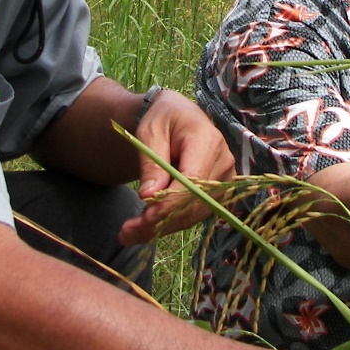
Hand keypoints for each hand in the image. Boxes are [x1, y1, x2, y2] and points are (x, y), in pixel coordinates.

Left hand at [118, 90, 234, 244]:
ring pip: (194, 214)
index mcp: (208, 142)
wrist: (177, 116)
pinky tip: (145, 227)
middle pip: (194, 203)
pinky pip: (193, 213)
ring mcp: (223, 180)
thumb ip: (151, 163)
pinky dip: (169, 222)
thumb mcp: (150, 133)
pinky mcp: (217, 193)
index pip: (193, 182)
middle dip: (160, 221)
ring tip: (129, 232)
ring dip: (162, 227)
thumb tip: (149, 196)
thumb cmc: (163, 119)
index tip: (143, 218)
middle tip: (126, 232)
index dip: (170, 203)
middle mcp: (223, 163)